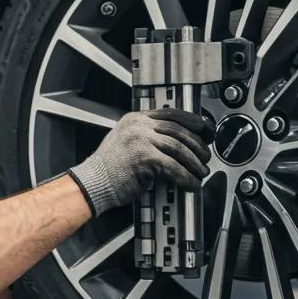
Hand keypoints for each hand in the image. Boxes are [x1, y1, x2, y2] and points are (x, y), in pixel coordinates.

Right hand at [69, 108, 213, 216]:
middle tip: (205, 157)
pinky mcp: (144, 157)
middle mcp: (139, 126)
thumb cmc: (108, 169)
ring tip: (201, 172)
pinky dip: (186, 177)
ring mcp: (141, 140)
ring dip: (194, 163)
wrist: (92, 182)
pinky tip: (191, 184)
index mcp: (136, 119)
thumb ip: (148, 136)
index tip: (203, 130)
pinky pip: (173, 167)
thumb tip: (176, 143)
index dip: (192, 121)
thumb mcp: (127, 141)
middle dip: (197, 146)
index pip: (171, 114)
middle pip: (179, 131)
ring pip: (179, 148)